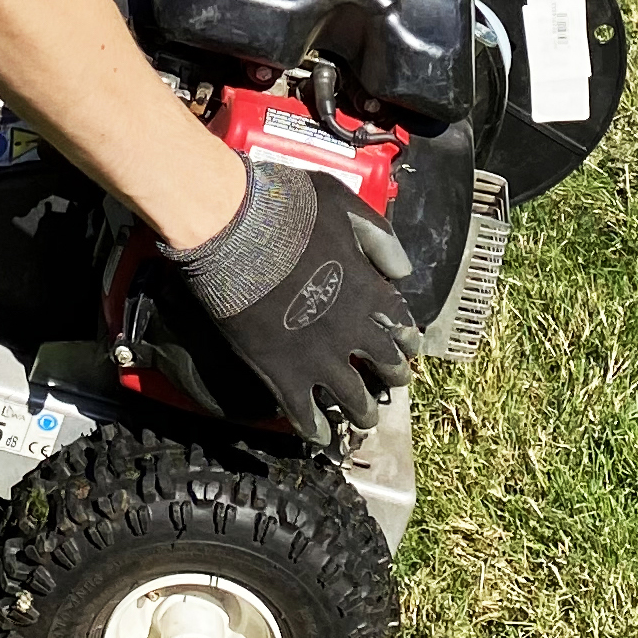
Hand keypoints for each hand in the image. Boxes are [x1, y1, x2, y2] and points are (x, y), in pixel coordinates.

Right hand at [170, 165, 425, 447]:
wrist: (232, 226)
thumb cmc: (284, 206)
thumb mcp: (342, 201)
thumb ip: (378, 235)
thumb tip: (402, 271)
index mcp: (369, 289)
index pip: (402, 326)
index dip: (405, 339)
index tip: (405, 346)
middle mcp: (353, 330)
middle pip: (386, 367)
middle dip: (392, 376)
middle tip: (391, 382)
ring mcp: (319, 356)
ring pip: (354, 400)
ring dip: (363, 412)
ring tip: (364, 418)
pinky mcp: (282, 373)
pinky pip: (306, 415)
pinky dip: (317, 430)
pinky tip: (320, 437)